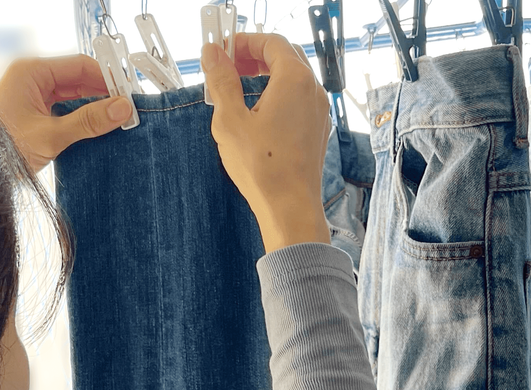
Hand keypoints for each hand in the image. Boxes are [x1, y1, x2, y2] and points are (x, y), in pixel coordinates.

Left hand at [0, 56, 134, 172]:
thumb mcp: (50, 135)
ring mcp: (32, 97)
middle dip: (104, 96)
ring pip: (74, 97)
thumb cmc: (2, 149)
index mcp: (31, 72)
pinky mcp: (34, 115)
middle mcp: (32, 80)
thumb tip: (122, 109)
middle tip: (128, 112)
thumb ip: (88, 121)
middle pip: (79, 81)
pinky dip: (82, 120)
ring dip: (95, 109)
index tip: (128, 95)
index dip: (107, 79)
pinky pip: (65, 111)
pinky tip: (99, 131)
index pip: (80, 66)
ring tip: (118, 122)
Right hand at [201, 33, 331, 252]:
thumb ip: (221, 81)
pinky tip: (255, 112)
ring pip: (292, 79)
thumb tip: (213, 54)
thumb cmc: (263, 167)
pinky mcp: (316, 130)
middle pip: (284, 57)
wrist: (290, 207)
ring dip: (265, 76)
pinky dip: (276, 95)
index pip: (272, 42)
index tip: (222, 51)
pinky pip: (297, 100)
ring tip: (236, 89)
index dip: (244, 42)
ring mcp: (318, 111)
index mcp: (294, 80)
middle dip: (254, 56)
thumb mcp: (230, 119)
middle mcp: (313, 91)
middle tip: (227, 66)